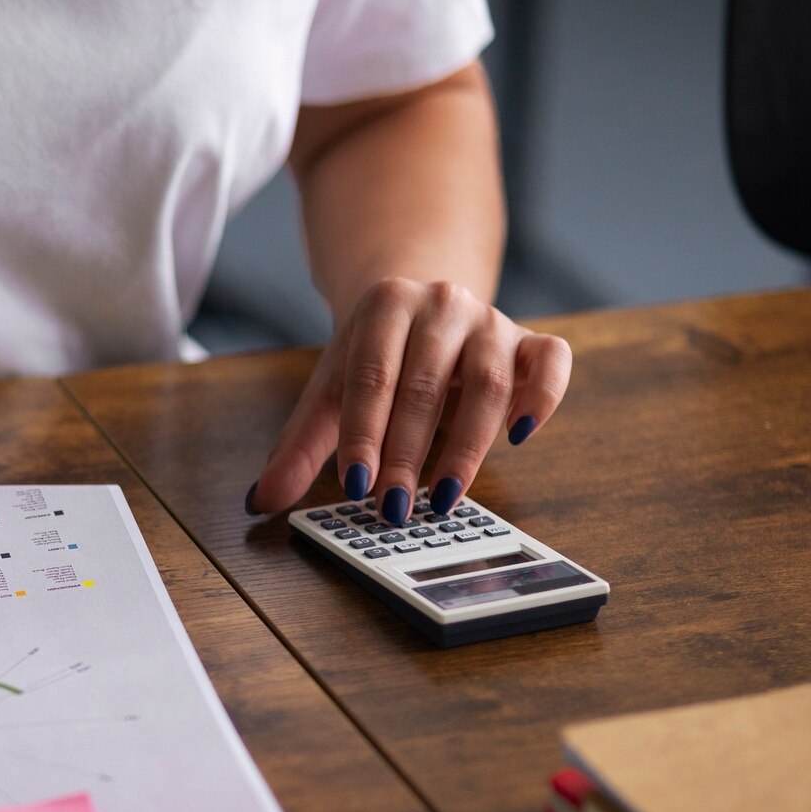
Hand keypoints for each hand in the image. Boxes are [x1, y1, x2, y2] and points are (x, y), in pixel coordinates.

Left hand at [246, 277, 570, 522]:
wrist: (422, 304)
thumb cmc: (374, 357)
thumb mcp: (331, 391)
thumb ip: (299, 446)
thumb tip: (259, 501)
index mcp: (384, 306)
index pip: (372, 376)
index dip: (364, 433)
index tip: (356, 486)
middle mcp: (442, 304)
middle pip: (424, 385)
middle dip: (406, 453)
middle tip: (392, 507)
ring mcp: (491, 320)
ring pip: (487, 383)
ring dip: (466, 446)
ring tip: (443, 497)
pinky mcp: (532, 342)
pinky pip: (551, 364)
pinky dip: (543, 399)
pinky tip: (519, 438)